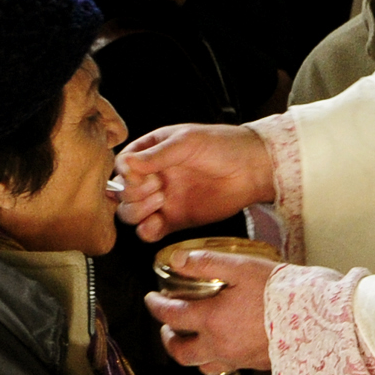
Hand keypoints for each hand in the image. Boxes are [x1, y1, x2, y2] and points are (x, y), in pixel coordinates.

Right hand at [115, 124, 275, 241]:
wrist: (253, 169)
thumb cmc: (224, 146)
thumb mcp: (187, 141)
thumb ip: (156, 155)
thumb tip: (127, 164)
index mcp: (151, 152)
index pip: (122, 166)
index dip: (127, 174)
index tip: (142, 175)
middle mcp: (153, 176)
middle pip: (122, 193)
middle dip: (133, 193)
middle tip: (158, 186)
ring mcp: (162, 199)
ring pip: (131, 213)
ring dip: (138, 211)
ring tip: (160, 200)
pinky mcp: (174, 220)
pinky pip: (150, 231)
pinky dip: (146, 232)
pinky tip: (156, 224)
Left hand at [145, 249, 276, 372]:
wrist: (320, 318)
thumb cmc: (282, 291)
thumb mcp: (241, 267)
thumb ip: (206, 263)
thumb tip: (178, 260)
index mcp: (213, 320)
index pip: (171, 317)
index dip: (156, 306)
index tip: (152, 299)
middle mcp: (220, 345)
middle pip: (180, 352)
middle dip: (168, 339)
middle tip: (167, 325)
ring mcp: (237, 359)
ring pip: (201, 364)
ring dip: (189, 352)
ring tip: (192, 336)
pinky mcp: (254, 364)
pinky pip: (224, 368)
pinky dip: (213, 358)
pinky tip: (222, 344)